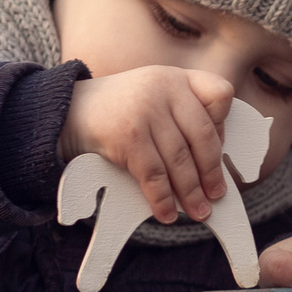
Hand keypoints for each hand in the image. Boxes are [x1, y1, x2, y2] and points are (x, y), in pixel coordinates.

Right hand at [60, 67, 235, 222]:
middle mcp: (164, 88)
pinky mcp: (129, 136)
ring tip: (199, 212)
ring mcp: (145, 110)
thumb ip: (181, 113)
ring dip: (191, 192)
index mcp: (176, 78)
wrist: (66, 112)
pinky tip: (167, 213)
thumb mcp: (152, 94)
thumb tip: (213, 164)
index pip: (220, 94)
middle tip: (217, 195)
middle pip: (203, 136)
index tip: (219, 147)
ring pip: (180, 160)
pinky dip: (163, 199)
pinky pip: (155, 175)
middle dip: (211, 171)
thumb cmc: (117, 111)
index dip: (224, 123)